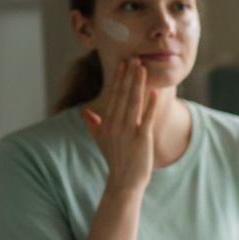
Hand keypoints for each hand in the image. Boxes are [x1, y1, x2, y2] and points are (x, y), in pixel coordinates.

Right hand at [80, 58, 157, 193]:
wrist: (124, 181)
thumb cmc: (114, 160)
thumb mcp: (100, 140)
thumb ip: (93, 124)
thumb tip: (84, 110)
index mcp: (106, 123)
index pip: (113, 96)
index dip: (118, 79)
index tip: (122, 64)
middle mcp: (115, 125)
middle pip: (122, 95)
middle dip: (128, 76)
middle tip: (134, 58)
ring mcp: (128, 132)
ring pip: (133, 103)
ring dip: (137, 84)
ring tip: (142, 68)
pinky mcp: (141, 139)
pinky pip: (146, 119)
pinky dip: (150, 105)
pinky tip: (154, 92)